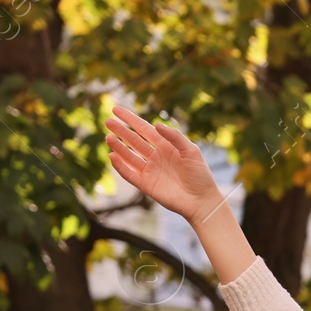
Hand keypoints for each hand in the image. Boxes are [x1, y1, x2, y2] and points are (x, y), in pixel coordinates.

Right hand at [105, 105, 223, 224]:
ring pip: (129, 156)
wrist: (202, 200)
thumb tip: (157, 124)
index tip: (116, 110)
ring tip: (108, 138)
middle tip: (108, 121)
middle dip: (121, 131)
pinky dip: (121, 166)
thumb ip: (175, 137)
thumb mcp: (191, 151)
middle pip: (134, 141)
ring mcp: (150, 171)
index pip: (145, 129)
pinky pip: (130, 174)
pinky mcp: (146, 185)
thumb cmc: (200, 175)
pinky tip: (113, 156)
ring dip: (119, 147)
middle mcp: (156, 157)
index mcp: (166, 146)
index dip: (131, 119)